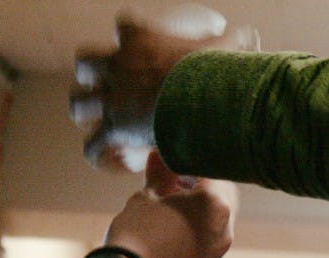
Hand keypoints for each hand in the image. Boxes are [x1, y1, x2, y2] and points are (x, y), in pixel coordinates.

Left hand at [71, 11, 256, 171]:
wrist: (204, 98)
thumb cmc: (214, 70)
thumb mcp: (227, 47)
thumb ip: (234, 42)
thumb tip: (251, 39)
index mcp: (138, 38)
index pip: (125, 26)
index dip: (131, 34)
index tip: (144, 45)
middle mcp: (117, 65)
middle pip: (86, 62)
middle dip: (93, 74)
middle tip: (110, 85)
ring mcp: (112, 98)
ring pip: (77, 103)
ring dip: (86, 112)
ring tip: (101, 122)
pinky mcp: (115, 129)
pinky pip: (93, 146)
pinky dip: (98, 155)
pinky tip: (109, 160)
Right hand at [105, 151, 236, 257]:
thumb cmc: (137, 236)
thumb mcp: (145, 198)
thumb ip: (159, 175)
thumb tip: (159, 156)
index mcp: (215, 206)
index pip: (214, 170)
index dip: (193, 162)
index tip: (175, 161)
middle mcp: (224, 232)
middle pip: (222, 199)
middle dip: (201, 188)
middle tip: (173, 184)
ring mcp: (216, 257)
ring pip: (214, 226)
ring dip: (197, 215)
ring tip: (166, 212)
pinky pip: (204, 249)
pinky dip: (192, 238)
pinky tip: (166, 239)